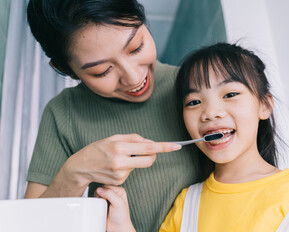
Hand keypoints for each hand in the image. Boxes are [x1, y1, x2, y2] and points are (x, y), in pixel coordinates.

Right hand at [67, 134, 181, 187]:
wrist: (80, 167)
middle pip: (149, 160)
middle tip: (146, 151)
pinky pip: (131, 172)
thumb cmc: (98, 149)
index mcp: (120, 147)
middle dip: (152, 155)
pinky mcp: (119, 181)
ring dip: (135, 160)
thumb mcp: (114, 137)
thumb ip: (134, 138)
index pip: (148, 147)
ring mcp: (120, 174)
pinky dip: (127, 167)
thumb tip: (150, 142)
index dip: (164, 147)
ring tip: (119, 158)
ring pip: (139, 165)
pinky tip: (115, 166)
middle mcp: (121, 161)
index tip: (176, 146)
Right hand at [96, 185, 134, 231]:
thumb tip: (99, 189)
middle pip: (101, 189)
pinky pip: (95, 201)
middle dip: (100, 196)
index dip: (105, 192)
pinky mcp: (101, 205)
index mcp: (119, 191)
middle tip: (104, 203)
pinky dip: (95, 204)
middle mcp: (113, 194)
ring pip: (97, 195)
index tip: (107, 200)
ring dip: (97, 200)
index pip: (107, 186)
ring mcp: (107, 200)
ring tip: (102, 206)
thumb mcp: (118, 203)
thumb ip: (110, 194)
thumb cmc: (121, 217)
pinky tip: (99, 208)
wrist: (117, 228)